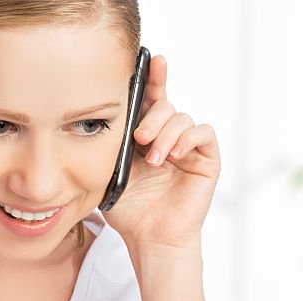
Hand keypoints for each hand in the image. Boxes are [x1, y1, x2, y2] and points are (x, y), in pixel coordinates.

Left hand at [102, 54, 220, 251]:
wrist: (150, 239)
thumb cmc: (129, 211)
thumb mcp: (110, 174)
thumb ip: (109, 147)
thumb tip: (95, 119)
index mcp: (145, 137)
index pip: (148, 101)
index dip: (150, 79)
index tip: (150, 60)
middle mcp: (168, 138)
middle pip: (165, 105)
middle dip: (152, 115)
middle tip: (138, 137)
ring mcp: (188, 148)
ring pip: (182, 118)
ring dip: (165, 134)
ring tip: (153, 159)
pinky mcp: (207, 160)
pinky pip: (204, 133)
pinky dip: (188, 138)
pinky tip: (174, 154)